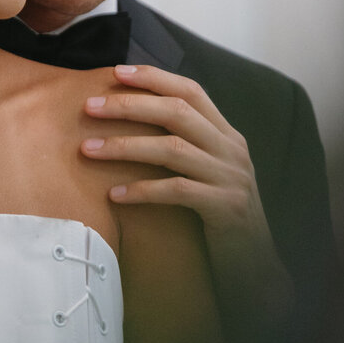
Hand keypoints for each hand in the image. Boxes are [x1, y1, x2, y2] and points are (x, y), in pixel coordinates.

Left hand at [81, 63, 293, 342]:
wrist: (256, 269)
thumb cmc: (219, 221)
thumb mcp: (206, 177)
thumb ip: (184, 149)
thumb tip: (133, 124)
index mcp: (227, 136)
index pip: (192, 92)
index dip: (154, 78)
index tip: (116, 73)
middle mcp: (233, 150)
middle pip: (177, 112)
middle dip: (130, 105)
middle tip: (89, 107)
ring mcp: (232, 178)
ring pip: (173, 149)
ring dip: (125, 146)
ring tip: (87, 149)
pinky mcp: (227, 208)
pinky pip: (179, 191)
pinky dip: (144, 190)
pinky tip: (115, 195)